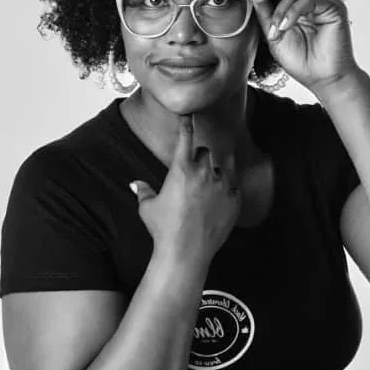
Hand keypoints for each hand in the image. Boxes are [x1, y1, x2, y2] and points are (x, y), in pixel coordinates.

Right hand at [130, 115, 240, 264]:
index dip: (186, 124)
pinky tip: (217, 204)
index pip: (185, 137)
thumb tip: (135, 184)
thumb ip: (144, 191)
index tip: (189, 116)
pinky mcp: (235, 200)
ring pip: (221, 168)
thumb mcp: (148, 208)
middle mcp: (204, 173)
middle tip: (194, 171)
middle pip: (206, 151)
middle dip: (200, 157)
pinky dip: (226, 191)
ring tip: (206, 193)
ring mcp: (222, 186)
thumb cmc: (163, 230)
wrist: (186, 254)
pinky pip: (233, 187)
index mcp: (181, 170)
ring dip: (214, 174)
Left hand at [249, 0, 358, 93]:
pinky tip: (285, 27)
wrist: (323, 80)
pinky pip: (308, 0)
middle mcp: (308, 4)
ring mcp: (321, 5)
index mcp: (294, 9)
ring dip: (279, 11)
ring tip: (275, 32)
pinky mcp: (333, 8)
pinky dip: (292, 12)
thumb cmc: (301, 62)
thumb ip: (266, 16)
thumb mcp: (274, 37)